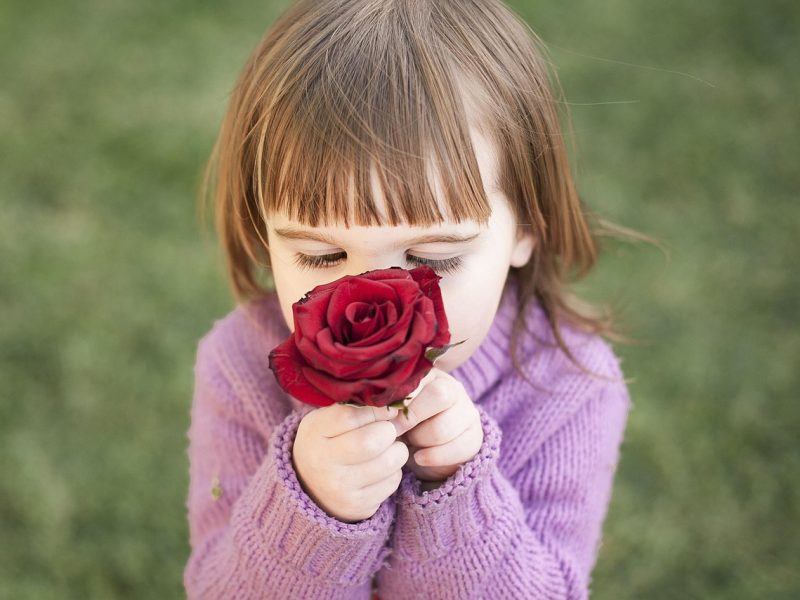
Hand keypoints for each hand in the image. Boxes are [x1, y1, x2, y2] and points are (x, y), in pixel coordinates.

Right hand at [293, 403, 408, 522]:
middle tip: (387, 431)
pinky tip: (379, 468)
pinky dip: (393, 471)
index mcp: (315, 435)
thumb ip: (357, 409)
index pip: (350, 417)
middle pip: (372, 442)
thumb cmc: (325, 442)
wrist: (309, 485)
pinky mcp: (359, 506)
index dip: (375, 410)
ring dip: (396, 451)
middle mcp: (324, 465)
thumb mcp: (327, 419)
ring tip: (385, 449)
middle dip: (389, 431)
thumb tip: (398, 411)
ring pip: (390, 462)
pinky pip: (393, 481)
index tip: (385, 409)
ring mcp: (341, 490)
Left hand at [389, 368, 482, 485]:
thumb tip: (381, 408)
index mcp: (429, 375)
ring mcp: (467, 411)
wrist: (422, 450)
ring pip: (444, 427)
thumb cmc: (401, 424)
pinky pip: (457, 448)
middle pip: (439, 395)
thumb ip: (387, 403)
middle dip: (413, 416)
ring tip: (410, 442)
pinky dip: (433, 457)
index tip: (386, 413)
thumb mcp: (392, 411)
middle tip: (397, 430)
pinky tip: (419, 458)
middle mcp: (453, 387)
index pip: (420, 376)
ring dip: (421, 439)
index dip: (402, 395)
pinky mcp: (475, 436)